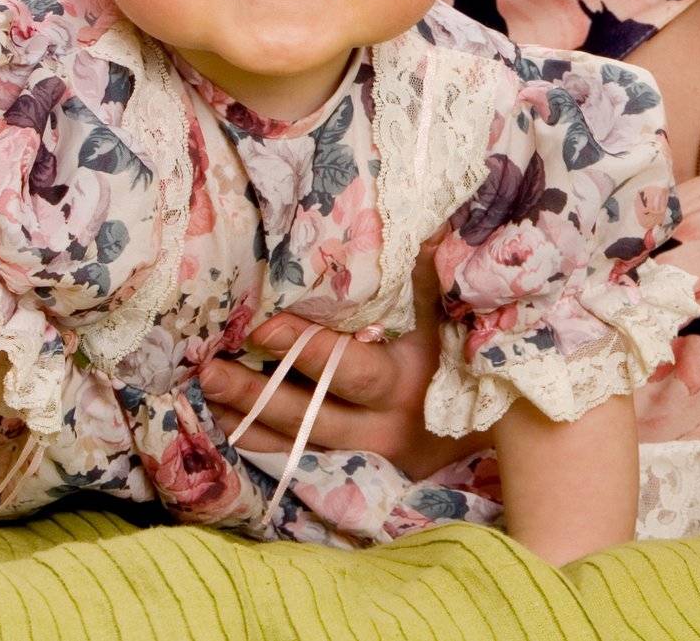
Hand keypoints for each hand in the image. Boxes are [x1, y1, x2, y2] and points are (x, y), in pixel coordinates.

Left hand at [200, 243, 488, 478]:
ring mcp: (364, 456)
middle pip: (307, 414)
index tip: (261, 328)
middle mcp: (381, 427)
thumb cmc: (466, 362)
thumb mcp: (454, 323)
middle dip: (255, 392)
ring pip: (295, 443)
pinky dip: (262, 442)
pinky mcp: (353, 471)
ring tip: (205, 395)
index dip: (305, 350)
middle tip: (210, 371)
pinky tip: (228, 423)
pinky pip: (298, 461)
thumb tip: (424, 228)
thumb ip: (431, 280)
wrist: (494, 435)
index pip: (349, 369)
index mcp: (405, 382)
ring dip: (247, 419)